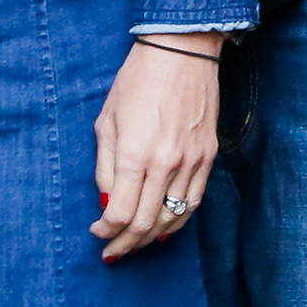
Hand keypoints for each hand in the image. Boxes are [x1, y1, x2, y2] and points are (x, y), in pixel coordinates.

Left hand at [91, 42, 221, 262]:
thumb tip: (107, 202)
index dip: (106, 230)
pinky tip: (164, 229)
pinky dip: (178, 220)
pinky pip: (194, 200)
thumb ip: (105, 167)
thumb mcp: (107, 121)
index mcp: (134, 154)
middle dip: (125, 243)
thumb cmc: (137, 81)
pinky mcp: (208, 156)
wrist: (183, 52)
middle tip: (112, 253)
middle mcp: (165, 163)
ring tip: (135, 245)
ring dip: (150, 237)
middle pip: (144, 222)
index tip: (97, 232)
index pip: (119, 212)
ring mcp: (191, 161)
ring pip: (172, 217)